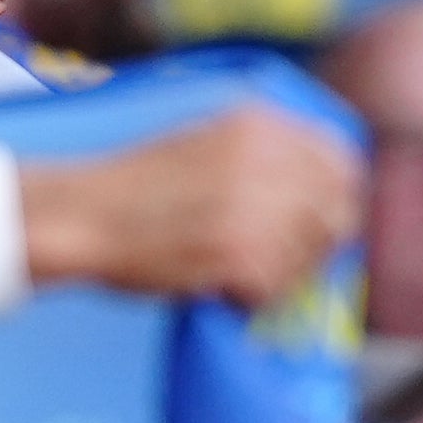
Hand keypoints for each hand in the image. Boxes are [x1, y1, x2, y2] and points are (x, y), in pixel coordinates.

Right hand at [18, 106, 361, 304]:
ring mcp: (253, 208)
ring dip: (283, 273)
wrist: (81, 214)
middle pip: (337, 213)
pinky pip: (275, 289)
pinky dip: (253, 298)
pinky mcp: (238, 255)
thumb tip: (326, 190)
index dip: (338, 196)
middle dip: (319, 243)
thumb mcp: (209, 140)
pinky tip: (222, 288)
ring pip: (309, 256)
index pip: (341, 161)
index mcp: (259, 125)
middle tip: (285, 258)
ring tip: (241, 272)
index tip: (323, 219)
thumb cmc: (136, 184)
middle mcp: (264, 160)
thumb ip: (267, 155)